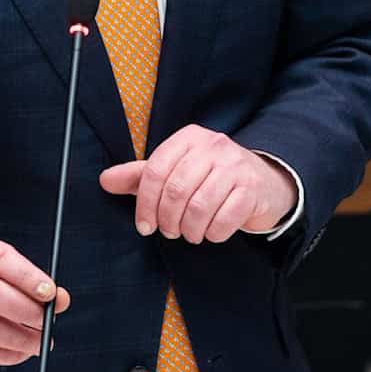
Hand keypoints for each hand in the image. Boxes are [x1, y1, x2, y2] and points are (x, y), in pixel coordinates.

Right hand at [0, 238, 70, 364]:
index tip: (51, 293)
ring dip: (20, 339)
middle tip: (47, 323)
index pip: (1, 260)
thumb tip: (61, 300)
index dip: (27, 277)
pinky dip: (7, 354)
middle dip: (25, 311)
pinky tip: (22, 350)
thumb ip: (37, 284)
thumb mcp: (12, 271)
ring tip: (40, 343)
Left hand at [98, 125, 296, 244]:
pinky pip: (223, 220)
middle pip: (176, 190)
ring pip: (199, 207)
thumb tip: (105, 180)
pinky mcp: (252, 189)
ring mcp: (236, 166)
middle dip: (167, 220)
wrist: (265, 182)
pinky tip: (212, 231)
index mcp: (189, 138)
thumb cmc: (212, 177)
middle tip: (170, 231)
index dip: (144, 204)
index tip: (144, 225)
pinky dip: (213, 234)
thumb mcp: (175, 171)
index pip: (155, 171)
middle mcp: (213, 146)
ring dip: (190, 230)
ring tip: (190, 233)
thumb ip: (140, 176)